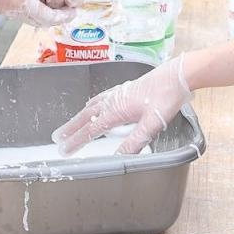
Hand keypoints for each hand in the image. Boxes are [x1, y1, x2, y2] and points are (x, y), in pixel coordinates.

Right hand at [0, 0, 72, 26]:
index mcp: (17, 2)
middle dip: (53, 17)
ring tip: (53, 4)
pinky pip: (15, 10)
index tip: (73, 12)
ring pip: (25, 16)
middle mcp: (8, 10)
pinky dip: (28, 8)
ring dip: (40, 13)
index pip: (45, 17)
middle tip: (66, 11)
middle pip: (36, 20)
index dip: (61, 16)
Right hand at [55, 55, 192, 154]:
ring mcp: (118, 93)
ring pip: (91, 106)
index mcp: (116, 110)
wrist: (176, 76)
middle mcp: (113, 100)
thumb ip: (135, 141)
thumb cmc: (165, 98)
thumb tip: (118, 157)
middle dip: (71, 128)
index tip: (63, 150)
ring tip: (69, 125)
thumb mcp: (151, 124)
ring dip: (79, 117)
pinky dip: (91, 104)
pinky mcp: (125, 89)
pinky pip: (101, 98)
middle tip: (57, 137)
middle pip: (86, 116)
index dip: (76, 141)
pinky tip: (93, 105)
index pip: (91, 129)